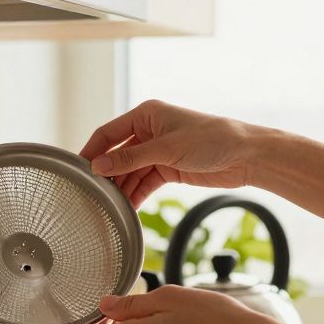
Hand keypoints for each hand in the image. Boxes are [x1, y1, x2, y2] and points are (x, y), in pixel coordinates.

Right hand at [81, 99, 283, 207]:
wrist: (246, 156)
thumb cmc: (211, 139)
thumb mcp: (166, 149)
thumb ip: (130, 158)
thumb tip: (98, 166)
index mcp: (145, 115)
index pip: (108, 133)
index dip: (91, 151)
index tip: (77, 171)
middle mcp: (149, 131)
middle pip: (117, 155)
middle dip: (106, 175)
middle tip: (92, 195)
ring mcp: (158, 151)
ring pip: (130, 172)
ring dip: (121, 188)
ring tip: (108, 207)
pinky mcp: (168, 168)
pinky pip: (144, 183)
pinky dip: (136, 195)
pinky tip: (127, 208)